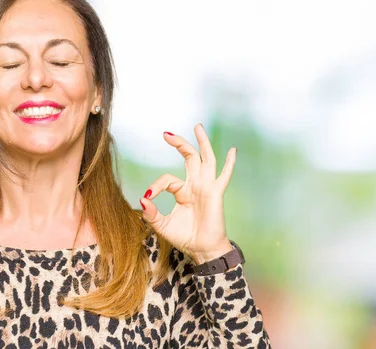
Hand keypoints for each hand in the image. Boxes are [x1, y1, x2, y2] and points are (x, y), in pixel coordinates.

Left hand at [140, 124, 235, 264]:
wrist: (202, 250)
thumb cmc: (185, 237)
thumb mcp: (162, 225)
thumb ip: (151, 213)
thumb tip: (143, 199)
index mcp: (183, 192)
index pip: (167, 179)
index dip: (156, 185)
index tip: (149, 196)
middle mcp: (195, 186)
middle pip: (189, 158)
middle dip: (179, 144)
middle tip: (166, 134)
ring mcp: (207, 187)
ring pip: (205, 159)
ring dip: (202, 143)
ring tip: (198, 126)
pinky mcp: (216, 193)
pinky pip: (224, 176)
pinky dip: (229, 163)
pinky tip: (233, 151)